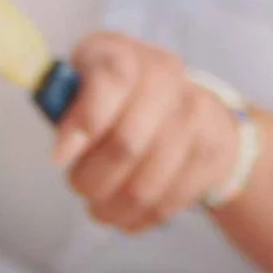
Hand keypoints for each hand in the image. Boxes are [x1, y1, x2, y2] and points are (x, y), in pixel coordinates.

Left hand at [51, 32, 237, 233]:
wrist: (191, 109)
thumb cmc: (121, 100)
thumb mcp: (84, 89)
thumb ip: (68, 109)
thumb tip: (63, 150)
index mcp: (125, 54)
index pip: (111, 81)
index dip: (83, 124)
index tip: (59, 158)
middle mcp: (166, 76)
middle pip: (126, 144)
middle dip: (91, 178)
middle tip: (80, 186)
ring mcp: (196, 114)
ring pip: (145, 185)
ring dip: (112, 206)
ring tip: (99, 207)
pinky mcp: (212, 152)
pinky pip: (168, 202)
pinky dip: (139, 218)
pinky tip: (126, 213)